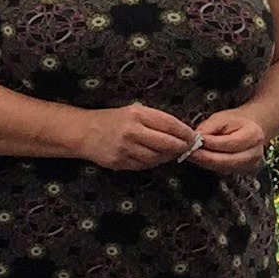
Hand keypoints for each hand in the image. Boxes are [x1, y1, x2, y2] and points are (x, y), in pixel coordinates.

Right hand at [75, 103, 199, 170]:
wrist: (84, 132)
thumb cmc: (113, 120)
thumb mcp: (133, 112)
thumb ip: (155, 120)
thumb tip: (181, 132)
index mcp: (137, 115)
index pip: (169, 124)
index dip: (185, 132)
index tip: (194, 136)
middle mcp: (131, 131)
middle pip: (167, 143)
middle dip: (181, 147)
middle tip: (188, 148)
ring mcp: (125, 149)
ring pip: (157, 157)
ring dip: (168, 157)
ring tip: (171, 153)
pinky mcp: (120, 162)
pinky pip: (144, 166)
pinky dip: (153, 162)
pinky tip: (155, 157)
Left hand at [190, 110, 269, 170]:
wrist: (250, 128)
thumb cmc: (236, 121)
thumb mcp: (222, 117)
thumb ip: (208, 128)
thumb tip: (194, 138)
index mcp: (253, 136)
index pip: (227, 143)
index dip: (209, 144)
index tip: (193, 141)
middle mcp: (254, 153)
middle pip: (225, 160)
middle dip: (204, 157)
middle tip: (188, 153)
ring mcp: (249, 165)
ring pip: (223, 167)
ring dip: (205, 163)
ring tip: (191, 156)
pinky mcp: (242, 171)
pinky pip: (223, 170)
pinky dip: (210, 165)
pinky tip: (200, 159)